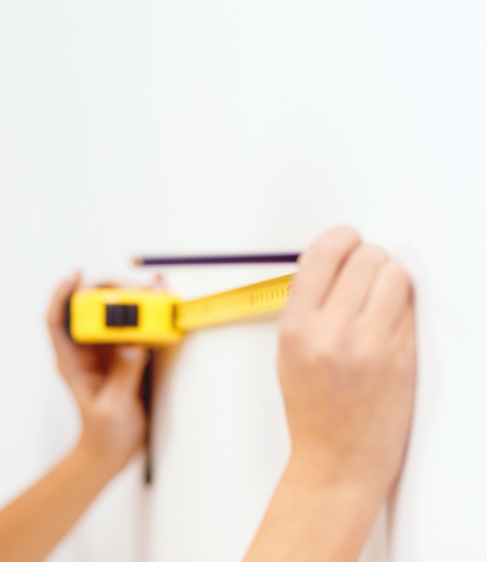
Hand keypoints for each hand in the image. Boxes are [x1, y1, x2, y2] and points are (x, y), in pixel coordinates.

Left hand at [46, 272, 148, 475]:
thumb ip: (123, 376)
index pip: (57, 320)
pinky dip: (145, 315)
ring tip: (153, 288)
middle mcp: (85, 351)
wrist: (111, 453)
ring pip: (111, 314)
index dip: (62, 293)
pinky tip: (159, 301)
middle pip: (88, 308)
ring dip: (130, 298)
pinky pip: (133, 328)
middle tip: (136, 286)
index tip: (77, 274)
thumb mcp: (113, 407)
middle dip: (108, 290)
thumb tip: (133, 345)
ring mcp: (104, 352)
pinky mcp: (123, 356)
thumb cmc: (103, 435)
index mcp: (70, 361)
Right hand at [278, 227, 415, 491]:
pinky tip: (391, 323)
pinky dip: (404, 307)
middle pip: (366, 257)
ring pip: (395, 275)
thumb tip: (335, 262)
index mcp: (296, 327)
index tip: (347, 241)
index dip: (341, 239)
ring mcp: (371, 344)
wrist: (339, 459)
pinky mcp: (402, 355)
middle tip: (367, 273)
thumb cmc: (313, 410)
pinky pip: (410, 308)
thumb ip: (307, 305)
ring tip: (381, 297)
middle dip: (369, 258)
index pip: (323, 254)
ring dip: (391, 278)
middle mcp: (331, 332)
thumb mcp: (289, 352)